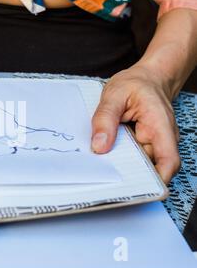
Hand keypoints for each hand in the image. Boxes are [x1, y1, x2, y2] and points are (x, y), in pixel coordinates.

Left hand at [91, 64, 180, 183]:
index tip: (140, 188)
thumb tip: (99, 146)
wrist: (146, 79)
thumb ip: (105, 118)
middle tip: (105, 179)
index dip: (158, 179)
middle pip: (150, 167)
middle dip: (130, 176)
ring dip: (121, 168)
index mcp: (160, 125)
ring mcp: (151, 143)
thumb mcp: (115, 94)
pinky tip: (102, 158)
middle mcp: (159, 138)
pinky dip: (118, 160)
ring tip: (99, 169)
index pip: (168, 160)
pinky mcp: (140, 145)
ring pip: (138, 164)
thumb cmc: (135, 84)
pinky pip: (130, 158)